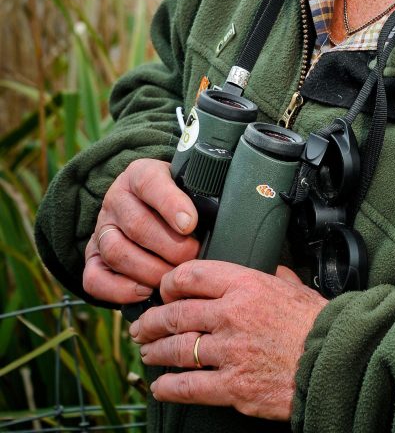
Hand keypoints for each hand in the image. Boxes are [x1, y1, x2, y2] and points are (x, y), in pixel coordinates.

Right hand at [83, 158, 199, 303]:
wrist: (146, 206)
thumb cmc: (178, 198)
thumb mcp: (188, 184)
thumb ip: (201, 193)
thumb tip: (228, 213)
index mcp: (140, 174)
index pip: (150, 182)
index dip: (170, 204)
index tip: (191, 223)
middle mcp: (116, 199)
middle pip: (137, 224)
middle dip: (169, 247)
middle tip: (192, 257)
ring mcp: (102, 228)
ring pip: (116, 251)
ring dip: (148, 270)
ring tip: (172, 278)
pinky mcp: (92, 257)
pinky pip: (94, 278)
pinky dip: (119, 290)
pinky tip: (145, 292)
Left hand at [129, 261, 328, 420]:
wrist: (334, 361)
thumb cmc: (317, 323)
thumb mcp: (293, 284)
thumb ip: (270, 274)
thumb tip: (262, 265)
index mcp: (246, 285)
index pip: (192, 276)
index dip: (170, 283)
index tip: (163, 291)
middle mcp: (232, 315)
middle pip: (177, 313)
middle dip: (152, 321)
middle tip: (143, 326)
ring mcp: (230, 352)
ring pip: (177, 349)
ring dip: (156, 352)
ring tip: (148, 353)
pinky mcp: (233, 386)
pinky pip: (189, 386)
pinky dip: (168, 388)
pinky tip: (160, 387)